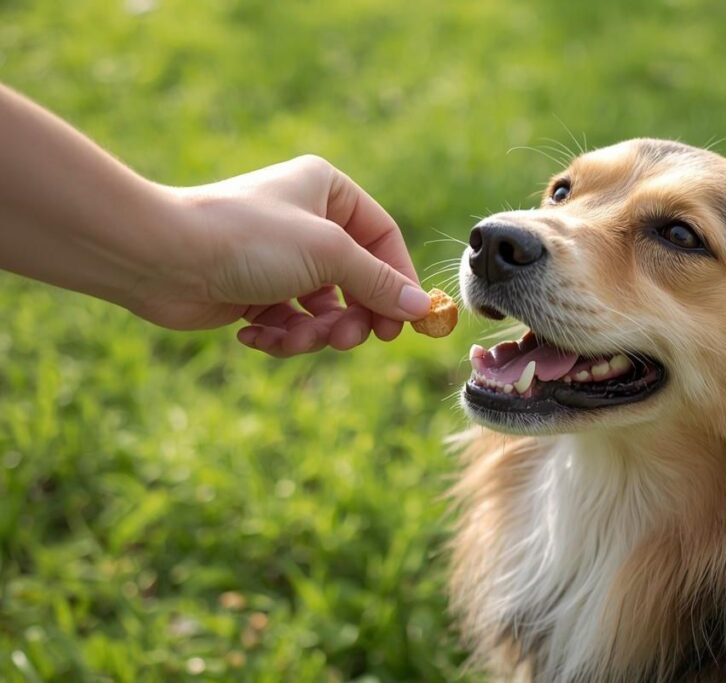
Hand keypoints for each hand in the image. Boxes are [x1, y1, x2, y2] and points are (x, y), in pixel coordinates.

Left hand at [136, 155, 431, 355]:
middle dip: (353, 316)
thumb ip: (379, 283)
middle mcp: (305, 220)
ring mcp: (278, 258)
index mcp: (327, 190)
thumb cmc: (247, 238)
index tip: (407, 321)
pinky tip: (252, 336)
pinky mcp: (252, 292)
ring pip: (323, 309)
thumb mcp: (328, 254)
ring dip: (313, 333)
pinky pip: (287, 323)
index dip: (398, 280)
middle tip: (352, 340)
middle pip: (357, 279)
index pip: (382, 238)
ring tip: (295, 339)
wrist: (159, 257)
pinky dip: (277, 336)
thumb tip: (423, 309)